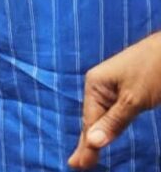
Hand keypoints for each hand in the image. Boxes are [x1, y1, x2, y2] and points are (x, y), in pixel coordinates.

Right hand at [68, 32, 160, 168]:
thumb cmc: (155, 68)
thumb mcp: (134, 99)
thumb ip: (113, 122)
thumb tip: (93, 142)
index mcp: (95, 84)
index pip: (90, 121)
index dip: (86, 145)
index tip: (77, 165)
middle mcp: (100, 85)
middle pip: (92, 119)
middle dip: (87, 142)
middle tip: (78, 165)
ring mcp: (112, 85)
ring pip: (103, 115)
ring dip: (96, 134)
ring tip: (87, 154)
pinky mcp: (125, 87)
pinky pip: (112, 110)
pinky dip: (108, 124)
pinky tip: (102, 130)